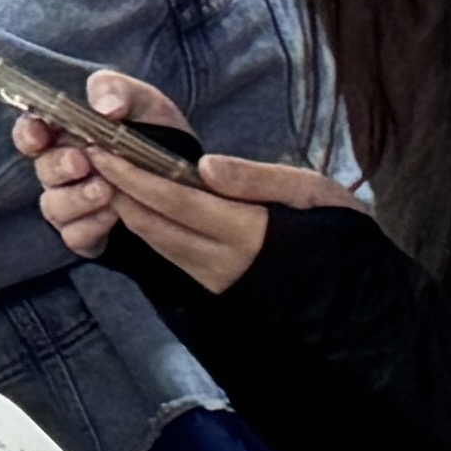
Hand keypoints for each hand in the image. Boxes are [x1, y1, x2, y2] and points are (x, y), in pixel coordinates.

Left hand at [20, 69, 350, 288]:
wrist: (364, 304)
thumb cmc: (346, 238)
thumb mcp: (317, 195)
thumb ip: (260, 180)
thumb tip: (205, 165)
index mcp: (249, 233)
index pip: (175, 200)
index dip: (133, 174)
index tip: (101, 147)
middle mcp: (225, 261)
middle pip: (155, 221)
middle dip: (117, 187)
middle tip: (85, 152)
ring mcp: (218, 278)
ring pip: (157, 240)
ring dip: (126, 207)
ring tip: (100, 171)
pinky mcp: (217, 286)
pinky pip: (171, 254)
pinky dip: (145, 227)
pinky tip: (131, 203)